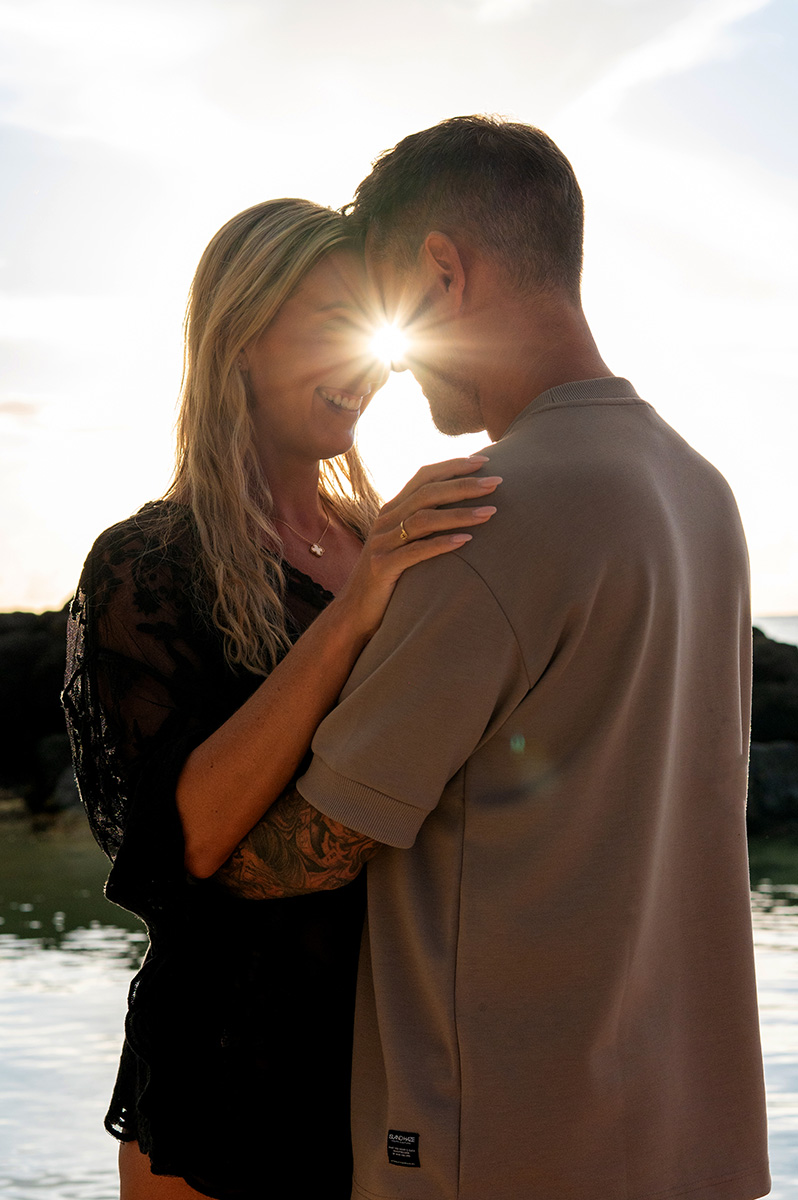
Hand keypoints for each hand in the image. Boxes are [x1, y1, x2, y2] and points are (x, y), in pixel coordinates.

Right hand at [332, 455, 500, 640]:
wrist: (355, 611)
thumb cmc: (389, 577)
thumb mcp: (403, 543)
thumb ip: (422, 524)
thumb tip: (461, 508)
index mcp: (392, 510)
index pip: (423, 477)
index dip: (453, 466)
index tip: (485, 461)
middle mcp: (385, 521)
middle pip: (427, 493)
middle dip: (464, 485)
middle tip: (497, 482)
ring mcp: (382, 544)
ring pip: (423, 519)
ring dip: (460, 514)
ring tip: (491, 512)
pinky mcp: (383, 567)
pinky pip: (415, 552)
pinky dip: (442, 544)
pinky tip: (467, 541)